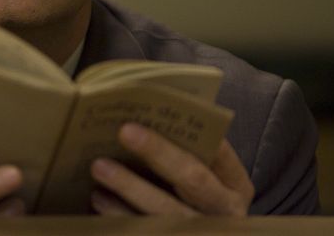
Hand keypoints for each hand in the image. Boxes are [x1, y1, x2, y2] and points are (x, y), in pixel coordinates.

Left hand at [89, 123, 253, 215]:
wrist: (193, 233)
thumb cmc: (191, 196)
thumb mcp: (202, 175)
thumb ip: (185, 150)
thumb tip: (144, 110)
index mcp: (234, 185)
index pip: (220, 152)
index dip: (197, 131)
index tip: (166, 110)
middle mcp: (225, 211)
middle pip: (193, 179)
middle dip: (158, 152)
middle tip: (125, 130)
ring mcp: (201, 231)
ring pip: (165, 209)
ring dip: (129, 186)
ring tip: (99, 166)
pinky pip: (144, 229)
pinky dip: (118, 213)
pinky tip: (98, 197)